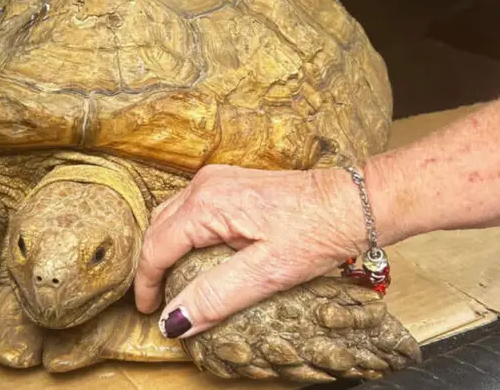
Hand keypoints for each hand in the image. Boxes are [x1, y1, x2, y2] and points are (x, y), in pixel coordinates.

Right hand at [134, 164, 368, 338]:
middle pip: (158, 227)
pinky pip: (189, 208)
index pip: (157, 246)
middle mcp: (205, 185)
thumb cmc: (316, 232)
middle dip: (151, 264)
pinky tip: (192, 255)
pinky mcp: (230, 183)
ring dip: (165, 247)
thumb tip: (175, 321)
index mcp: (206, 205)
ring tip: (170, 281)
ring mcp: (217, 180)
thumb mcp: (266, 273)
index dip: (147, 282)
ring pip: (171, 215)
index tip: (150, 312)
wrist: (352, 202)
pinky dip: (181, 234)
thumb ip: (215, 296)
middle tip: (156, 300)